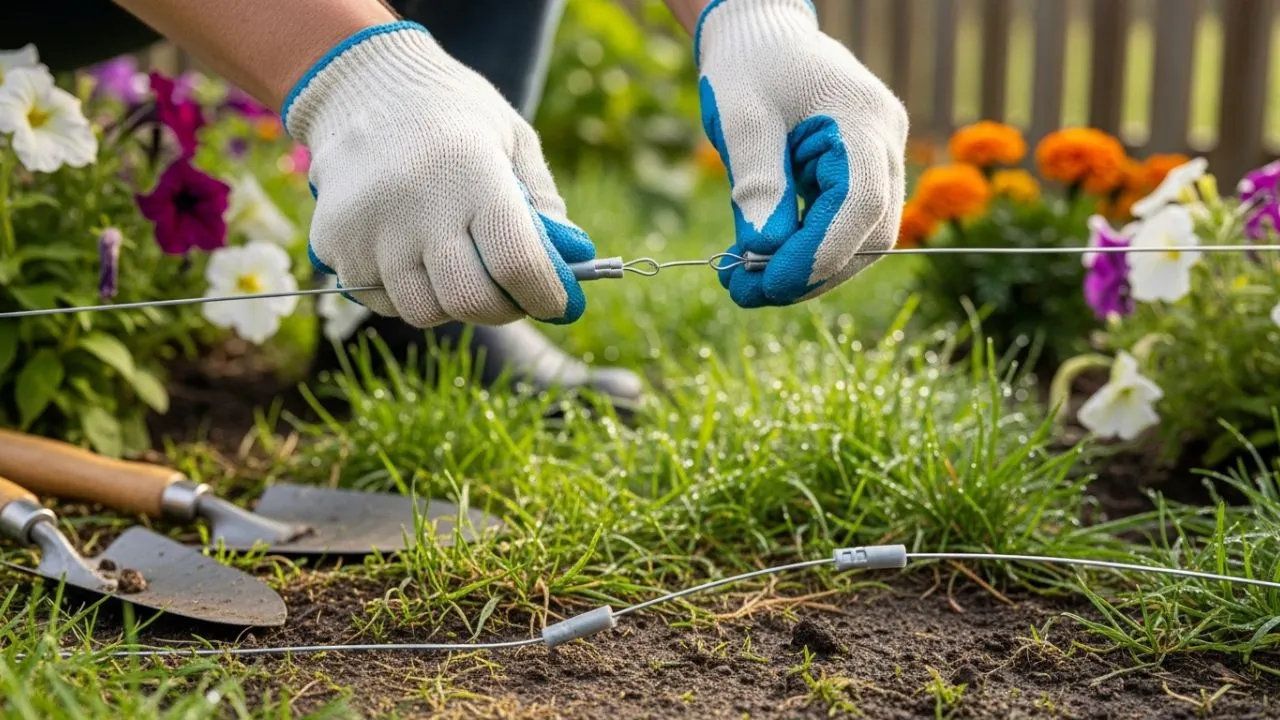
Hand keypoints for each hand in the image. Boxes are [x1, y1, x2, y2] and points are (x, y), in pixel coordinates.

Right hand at [283, 22, 594, 326]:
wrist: (363, 84)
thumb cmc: (454, 114)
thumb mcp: (513, 137)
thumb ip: (543, 201)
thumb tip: (571, 264)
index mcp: (471, 172)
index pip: (516, 263)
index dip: (545, 295)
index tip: (557, 302)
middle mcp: (416, 203)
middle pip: (469, 300)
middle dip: (503, 309)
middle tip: (512, 295)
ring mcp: (368, 228)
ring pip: (423, 311)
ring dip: (452, 304)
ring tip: (459, 268)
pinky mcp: (333, 242)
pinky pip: (381, 300)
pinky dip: (407, 293)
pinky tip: (413, 254)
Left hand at [695, 0, 908, 307]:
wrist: (760, 33)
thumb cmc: (749, 65)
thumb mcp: (741, 121)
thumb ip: (757, 185)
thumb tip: (762, 256)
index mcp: (861, 119)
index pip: (859, 206)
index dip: (818, 256)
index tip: (766, 286)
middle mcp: (885, 141)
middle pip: (869, 233)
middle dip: (811, 273)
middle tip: (746, 294)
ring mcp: (880, 157)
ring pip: (862, 238)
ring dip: (808, 269)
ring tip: (744, 281)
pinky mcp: (863, 171)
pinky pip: (846, 224)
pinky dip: (807, 248)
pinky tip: (761, 255)